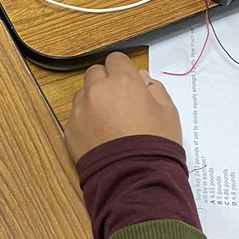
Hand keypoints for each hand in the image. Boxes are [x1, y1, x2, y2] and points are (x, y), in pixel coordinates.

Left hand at [64, 52, 181, 162]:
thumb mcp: (168, 113)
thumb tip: (142, 78)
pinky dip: (85, 121)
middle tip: (119, 102)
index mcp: (123, 82)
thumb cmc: (155, 146)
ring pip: (83, 94)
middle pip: (96, 73)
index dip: (122, 70)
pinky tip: (100, 136)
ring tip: (109, 122)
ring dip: (93, 100)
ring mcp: (80, 110)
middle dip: (106, 82)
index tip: (127, 82)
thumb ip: (155, 88)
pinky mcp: (70, 129)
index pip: (116, 60)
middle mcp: (97, 91)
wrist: (135, 179)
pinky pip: (75, 116)